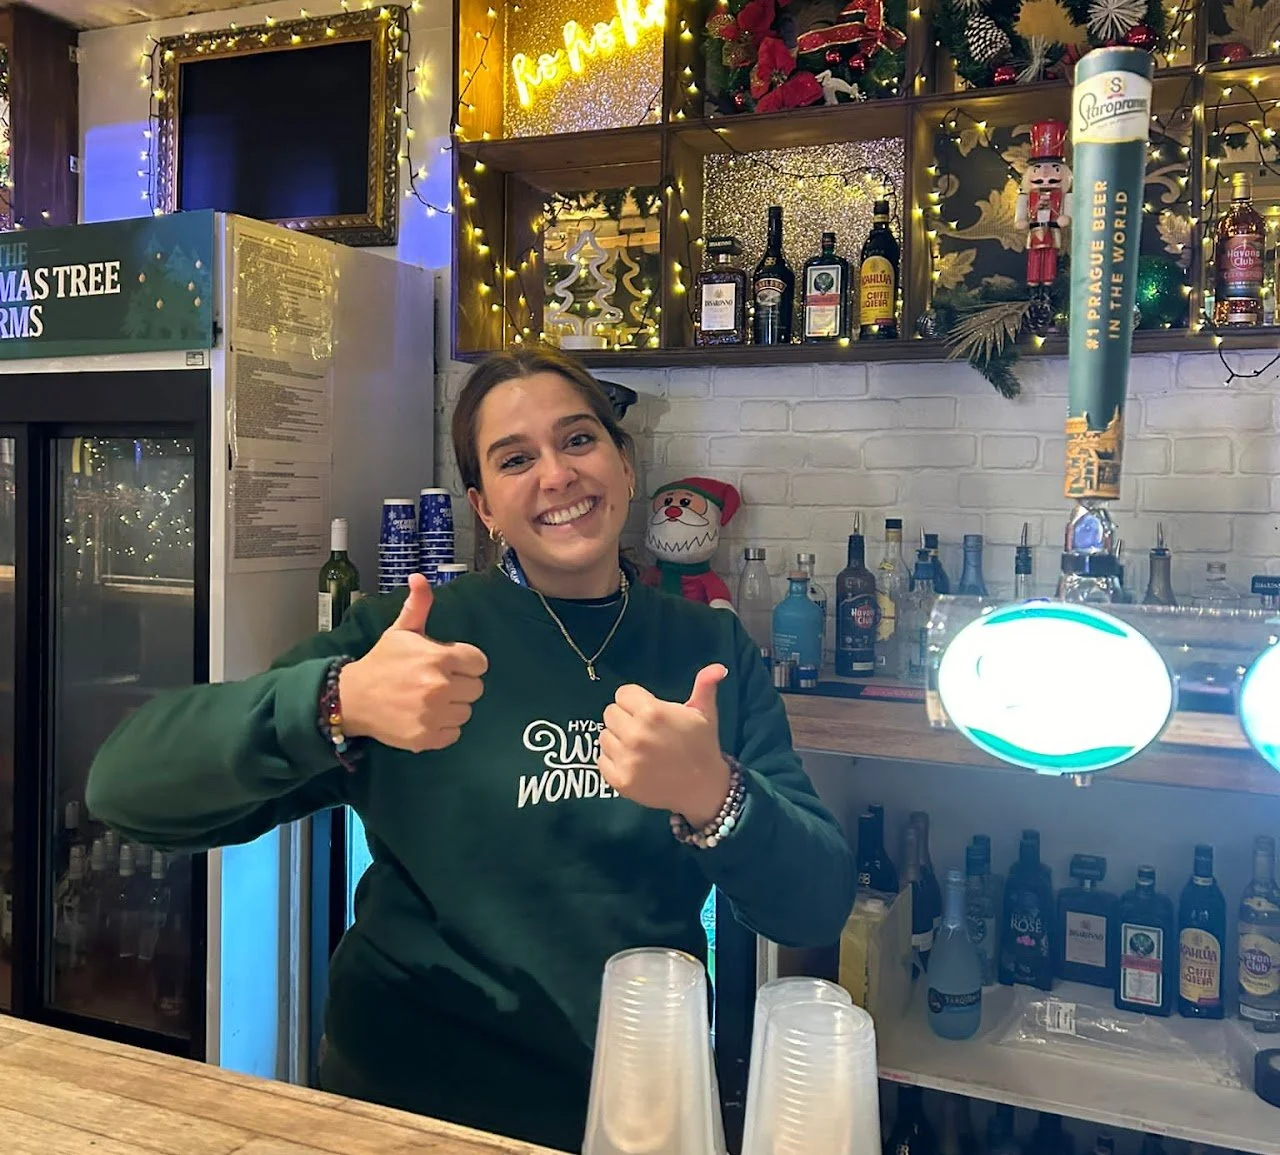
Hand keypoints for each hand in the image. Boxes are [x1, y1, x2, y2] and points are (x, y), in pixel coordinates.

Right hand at [338, 573, 487, 752]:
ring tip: (430, 700)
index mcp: (439, 657)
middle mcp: (440, 686)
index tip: (449, 664)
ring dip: (453, 707)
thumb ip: (418, 605)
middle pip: (476, 688)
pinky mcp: (426, 738)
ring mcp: (433, 714)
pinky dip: (443, 729)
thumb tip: (419, 577)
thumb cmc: (383, 662)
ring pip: (466, 712)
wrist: (353, 698)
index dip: (466, 663)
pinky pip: (454, 734)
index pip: (479, 663)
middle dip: (460, 684)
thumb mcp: (401, 631)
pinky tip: (426, 717)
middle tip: (437, 682)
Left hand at [599, 664, 731, 826]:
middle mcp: (635, 734)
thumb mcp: (705, 712)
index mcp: (652, 712)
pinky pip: (601, 759)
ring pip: (604, 735)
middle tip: (643, 729)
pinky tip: (632, 762)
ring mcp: (626, 759)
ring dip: (617, 738)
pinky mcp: (620, 781)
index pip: (623, 694)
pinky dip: (612, 760)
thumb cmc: (702, 745)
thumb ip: (705, 685)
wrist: (703, 787)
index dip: (635, 700)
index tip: (647, 710)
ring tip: (638, 746)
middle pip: (610, 713)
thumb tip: (718, 667)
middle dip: (625, 717)